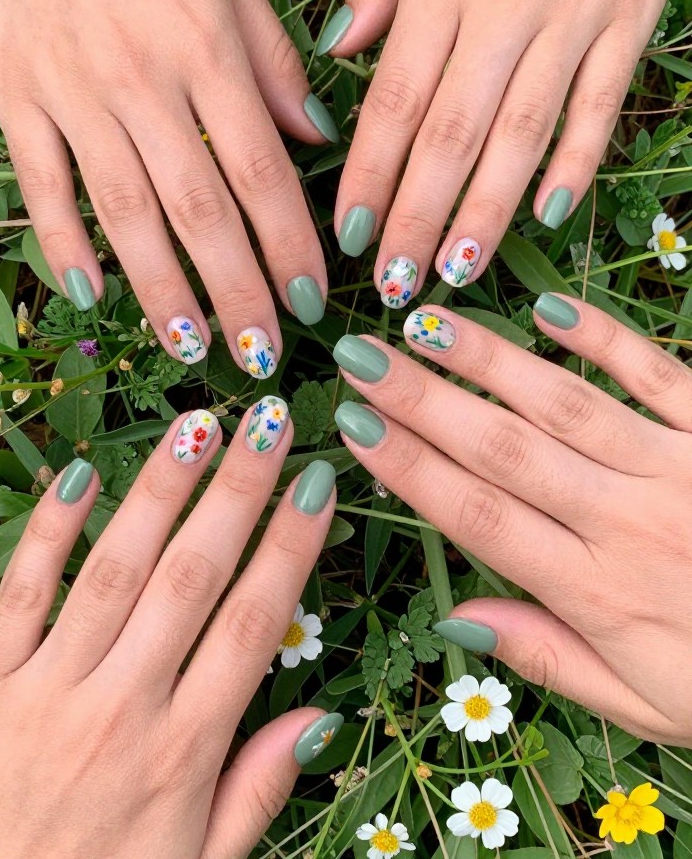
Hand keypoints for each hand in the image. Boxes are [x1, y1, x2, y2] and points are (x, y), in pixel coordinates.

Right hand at [0, 0, 335, 371]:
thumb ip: (275, 62)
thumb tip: (319, 138)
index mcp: (207, 49)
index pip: (262, 171)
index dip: (290, 246)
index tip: (312, 302)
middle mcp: (143, 80)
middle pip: (199, 209)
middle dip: (236, 292)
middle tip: (262, 355)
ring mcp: (74, 93)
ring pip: (125, 212)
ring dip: (161, 289)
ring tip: (192, 348)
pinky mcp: (18, 97)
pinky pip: (43, 183)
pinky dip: (65, 242)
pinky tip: (92, 295)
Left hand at [0, 403, 339, 856]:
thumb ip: (257, 787)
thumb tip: (320, 716)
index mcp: (183, 753)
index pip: (253, 624)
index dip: (290, 546)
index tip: (315, 483)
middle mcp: (121, 710)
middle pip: (192, 578)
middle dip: (237, 491)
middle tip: (267, 421)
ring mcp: (45, 692)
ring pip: (115, 571)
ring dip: (159, 492)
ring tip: (195, 426)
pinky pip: (21, 594)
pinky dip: (51, 531)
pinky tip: (81, 474)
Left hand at [330, 0, 691, 301]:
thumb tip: (338, 51)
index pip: (394, 102)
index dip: (369, 176)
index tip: (347, 236)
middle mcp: (500, 13)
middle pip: (451, 136)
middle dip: (417, 218)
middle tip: (393, 285)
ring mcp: (569, 21)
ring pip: (521, 136)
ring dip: (486, 213)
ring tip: (455, 274)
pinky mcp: (627, 23)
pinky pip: (598, 106)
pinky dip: (575, 163)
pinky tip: (548, 215)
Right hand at [331, 298, 691, 743]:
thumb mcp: (644, 705)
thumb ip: (550, 658)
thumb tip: (456, 618)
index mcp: (599, 592)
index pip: (478, 518)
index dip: (409, 467)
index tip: (352, 425)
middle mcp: (627, 520)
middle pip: (504, 450)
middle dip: (424, 399)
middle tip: (360, 354)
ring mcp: (677, 466)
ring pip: (565, 403)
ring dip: (489, 360)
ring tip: (426, 322)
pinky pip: (658, 374)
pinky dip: (605, 338)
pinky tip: (550, 307)